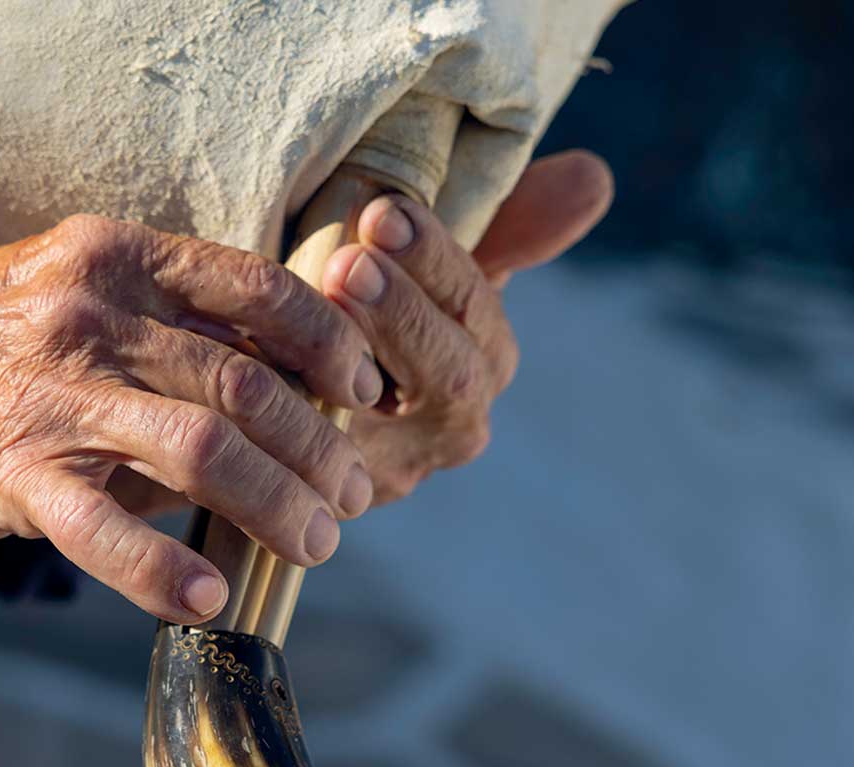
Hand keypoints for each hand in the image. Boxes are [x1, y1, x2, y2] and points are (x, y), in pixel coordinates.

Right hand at [0, 215, 379, 621]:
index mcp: (117, 257)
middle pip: (249, 384)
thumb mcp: (73, 283)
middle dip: (319, 450)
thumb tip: (283, 388)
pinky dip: (166, 572)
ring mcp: (52, 396)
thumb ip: (169, 325)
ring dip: (278, 508)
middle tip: (350, 495)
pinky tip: (209, 599)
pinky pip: (106, 531)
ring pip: (203, 452)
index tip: (362, 392)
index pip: (260, 290)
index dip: (331, 345)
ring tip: (313, 544)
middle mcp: (93, 316)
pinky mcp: (11, 474)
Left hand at [320, 151, 613, 501]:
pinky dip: (292, 409)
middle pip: (447, 372)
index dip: (434, 260)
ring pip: (385, 421)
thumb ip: (507, 226)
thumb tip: (594, 178)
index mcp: (488, 356)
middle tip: (348, 260)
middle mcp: (457, 425)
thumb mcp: (434, 269)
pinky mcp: (337, 501)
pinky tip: (259, 362)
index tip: (384, 210)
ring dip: (350, 363)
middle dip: (399, 312)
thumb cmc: (373, 313)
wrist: (294, 405)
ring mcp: (398, 471)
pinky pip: (320, 457)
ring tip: (311, 303)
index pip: (474, 305)